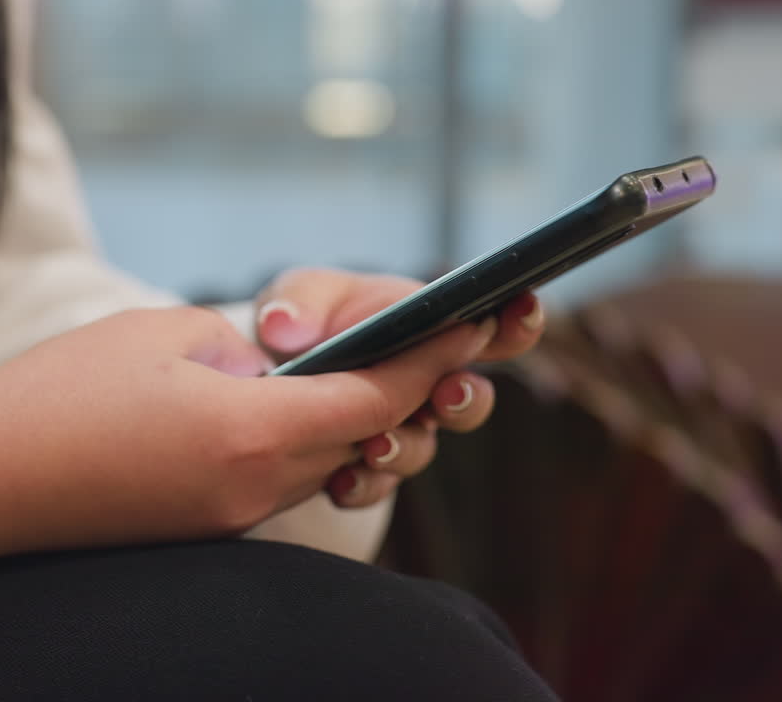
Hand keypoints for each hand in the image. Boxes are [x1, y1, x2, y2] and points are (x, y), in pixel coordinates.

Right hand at [0, 303, 520, 589]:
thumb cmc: (52, 396)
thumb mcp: (159, 338)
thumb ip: (242, 349)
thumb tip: (286, 365)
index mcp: (250, 433)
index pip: (376, 394)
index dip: (432, 356)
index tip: (475, 322)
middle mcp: (254, 490)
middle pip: (364, 435)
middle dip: (410, 390)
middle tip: (442, 340)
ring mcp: (230, 518)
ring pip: (328, 463)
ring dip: (361, 420)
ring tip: (382, 370)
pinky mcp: (206, 528)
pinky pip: (284, 482)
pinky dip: (310, 445)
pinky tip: (305, 411)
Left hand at [253, 268, 544, 507]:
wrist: (264, 374)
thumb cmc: (301, 320)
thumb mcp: (297, 296)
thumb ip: (296, 302)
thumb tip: (287, 328)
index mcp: (432, 330)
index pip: (495, 328)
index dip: (518, 322)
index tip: (517, 310)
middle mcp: (427, 385)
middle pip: (471, 401)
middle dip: (464, 398)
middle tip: (445, 393)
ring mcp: (401, 431)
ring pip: (423, 449)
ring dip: (406, 447)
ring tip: (376, 444)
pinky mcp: (364, 468)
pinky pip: (375, 486)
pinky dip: (360, 484)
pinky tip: (338, 481)